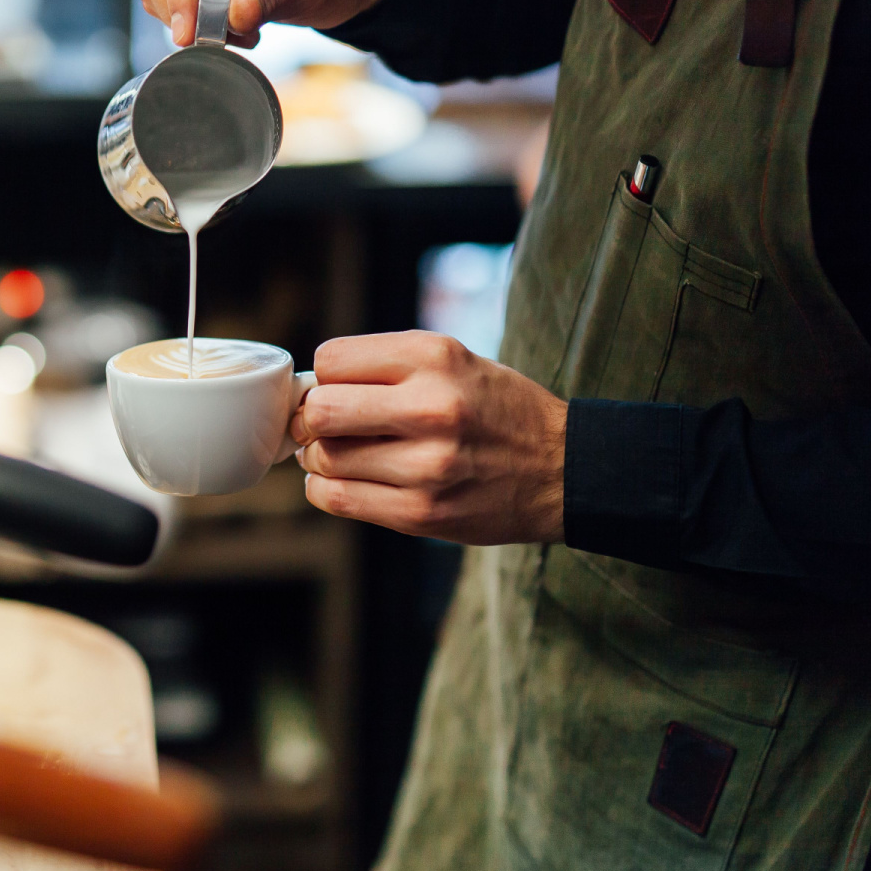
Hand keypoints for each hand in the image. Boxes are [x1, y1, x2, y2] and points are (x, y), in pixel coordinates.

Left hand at [292, 331, 566, 544]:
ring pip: (324, 459)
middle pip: (320, 411)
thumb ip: (387, 366)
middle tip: (325, 425)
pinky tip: (348, 480)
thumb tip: (308, 391)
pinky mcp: (423, 513)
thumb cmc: (497, 409)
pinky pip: (339, 500)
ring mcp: (427, 465)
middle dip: (311, 419)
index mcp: (435, 357)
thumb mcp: (454, 359)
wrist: (562, 469)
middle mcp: (431, 407)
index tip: (337, 390)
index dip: (325, 376)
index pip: (331, 361)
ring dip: (321, 457)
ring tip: (347, 453)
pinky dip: (328, 489)